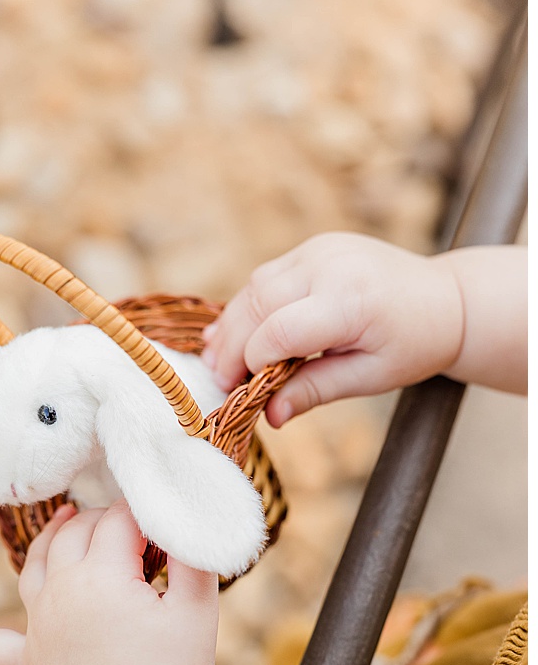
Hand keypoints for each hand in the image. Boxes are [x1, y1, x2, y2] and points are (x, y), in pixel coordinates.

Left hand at [0, 501, 217, 664]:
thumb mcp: (197, 608)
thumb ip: (192, 555)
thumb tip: (178, 519)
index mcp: (99, 576)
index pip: (116, 522)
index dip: (141, 516)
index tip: (163, 523)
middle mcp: (58, 593)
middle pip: (73, 536)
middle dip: (101, 520)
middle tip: (130, 526)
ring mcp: (39, 627)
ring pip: (32, 567)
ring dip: (46, 539)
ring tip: (61, 520)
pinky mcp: (31, 662)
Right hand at [200, 232, 463, 426]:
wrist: (446, 299)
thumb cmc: (413, 344)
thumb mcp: (370, 377)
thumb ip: (316, 390)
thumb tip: (269, 416)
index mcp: (352, 300)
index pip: (279, 333)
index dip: (251, 365)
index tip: (241, 393)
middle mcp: (331, 265)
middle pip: (257, 307)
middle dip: (232, 348)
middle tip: (220, 382)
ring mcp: (320, 250)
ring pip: (254, 288)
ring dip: (232, 326)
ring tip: (219, 361)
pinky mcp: (313, 248)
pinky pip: (266, 278)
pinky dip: (247, 307)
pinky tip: (234, 334)